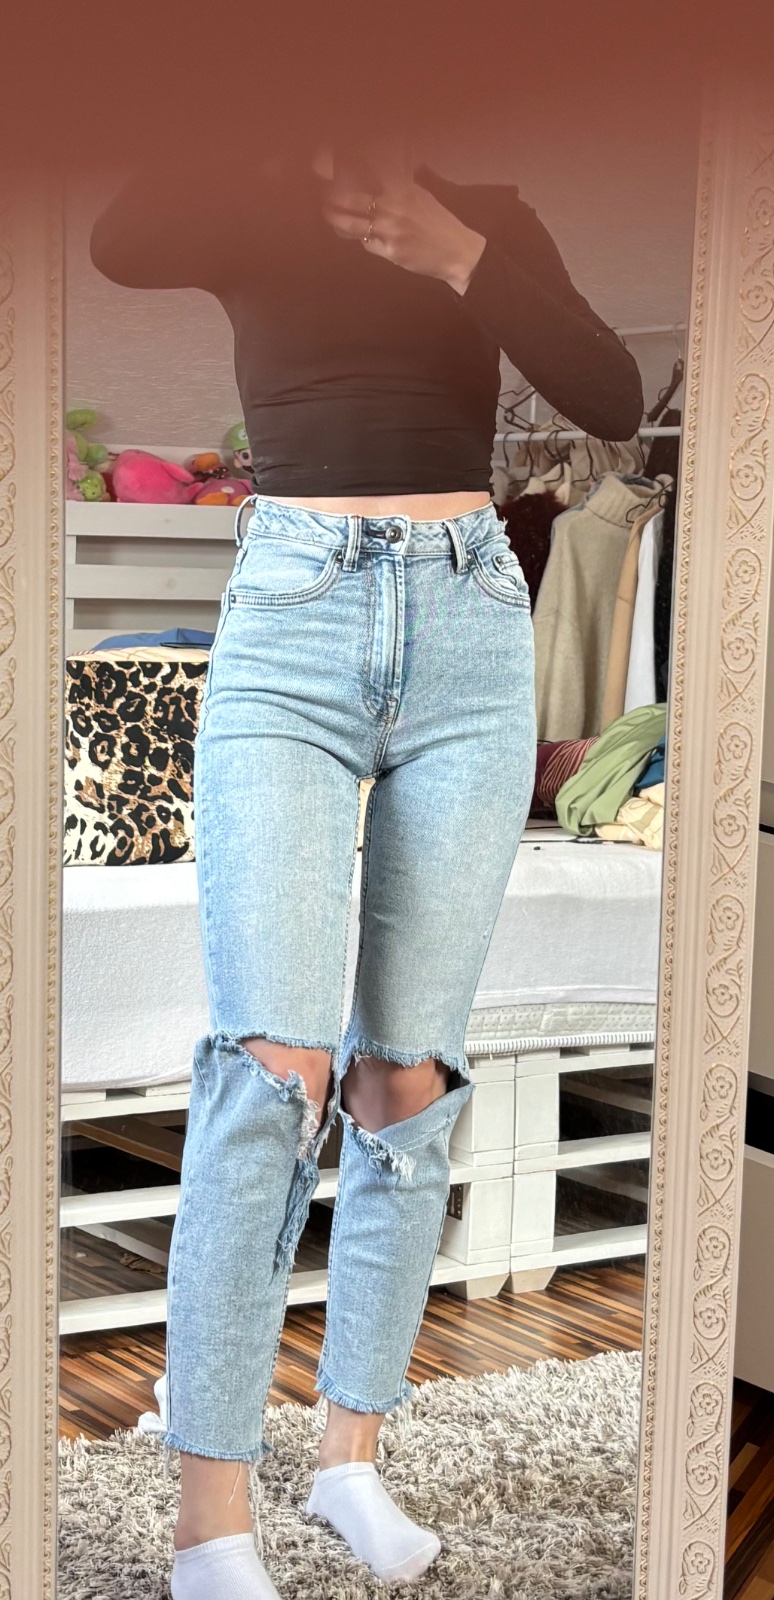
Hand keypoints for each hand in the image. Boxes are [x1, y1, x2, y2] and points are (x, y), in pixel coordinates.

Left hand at [322, 179, 486, 295]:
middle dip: (334, 198)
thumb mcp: (422, 196)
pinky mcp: (390, 251)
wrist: (457, 252)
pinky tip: (356, 234)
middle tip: (325, 195)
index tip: (338, 165)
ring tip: (328, 214)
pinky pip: (366, 244)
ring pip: (352, 225)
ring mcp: (390, 230)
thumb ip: (400, 185)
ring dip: (336, 219)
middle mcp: (393, 207)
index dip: (353, 165)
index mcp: (403, 189)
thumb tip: (383, 172)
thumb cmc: (439, 223)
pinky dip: (360, 239)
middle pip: (352, 199)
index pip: (372, 170)